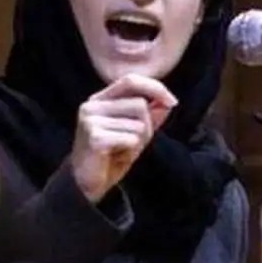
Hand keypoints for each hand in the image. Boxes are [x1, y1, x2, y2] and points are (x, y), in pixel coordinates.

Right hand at [70, 74, 176, 202]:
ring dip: (138, 141)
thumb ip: (151, 115)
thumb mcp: (136, 132)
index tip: (172, 102)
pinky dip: (130, 151)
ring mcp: (90, 120)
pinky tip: (115, 156)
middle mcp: (91, 105)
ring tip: (121, 149)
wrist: (88, 182)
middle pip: (139, 104)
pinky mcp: (94, 137)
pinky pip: (131, 139)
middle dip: (147, 125)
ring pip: (138, 124)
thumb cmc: (112, 154)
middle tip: (132, 142)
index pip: (130, 80)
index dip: (155, 87)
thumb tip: (167, 101)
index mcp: (100, 99)